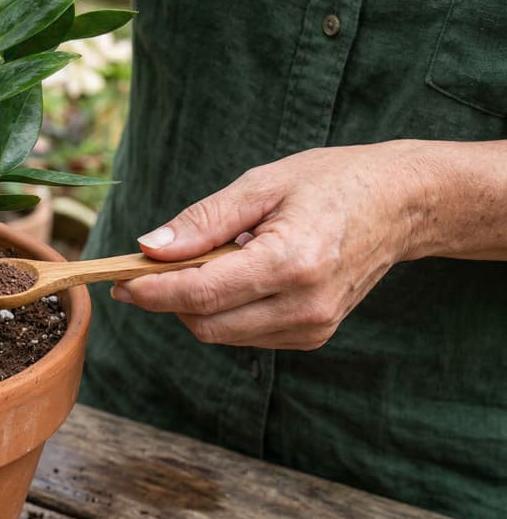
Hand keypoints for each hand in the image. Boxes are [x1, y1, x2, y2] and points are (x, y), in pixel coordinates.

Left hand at [110, 143, 426, 349]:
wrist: (400, 205)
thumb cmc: (329, 183)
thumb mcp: (260, 185)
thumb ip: (201, 221)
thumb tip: (147, 249)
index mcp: (291, 262)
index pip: (201, 294)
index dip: (151, 291)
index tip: (118, 281)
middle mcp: (304, 305)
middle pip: (205, 323)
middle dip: (167, 299)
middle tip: (150, 265)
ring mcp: (313, 327)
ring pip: (221, 333)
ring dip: (197, 304)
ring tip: (218, 256)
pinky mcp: (314, 335)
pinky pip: (245, 334)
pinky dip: (225, 309)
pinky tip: (241, 273)